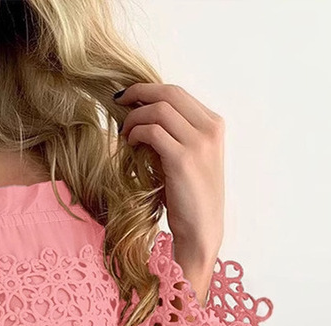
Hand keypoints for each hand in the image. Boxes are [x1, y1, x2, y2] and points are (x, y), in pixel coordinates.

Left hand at [115, 82, 224, 276]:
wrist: (201, 230)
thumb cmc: (190, 199)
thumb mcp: (187, 159)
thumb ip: (175, 135)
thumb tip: (143, 116)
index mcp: (214, 125)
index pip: (178, 92)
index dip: (149, 89)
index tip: (128, 97)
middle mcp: (210, 129)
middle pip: (169, 92)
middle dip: (138, 92)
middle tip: (117, 102)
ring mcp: (199, 143)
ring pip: (158, 109)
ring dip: (134, 118)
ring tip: (124, 134)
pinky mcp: (183, 159)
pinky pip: (152, 132)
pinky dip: (136, 134)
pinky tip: (130, 145)